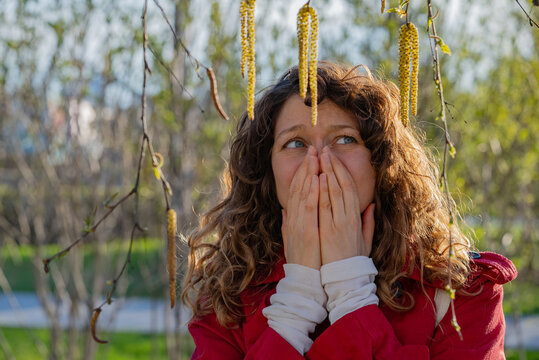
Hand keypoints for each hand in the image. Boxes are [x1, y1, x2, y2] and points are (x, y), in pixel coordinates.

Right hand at [282, 146, 320, 268]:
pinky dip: (312, 191)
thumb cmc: (303, 263)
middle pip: (298, 187)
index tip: (309, 158)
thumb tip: (284, 211)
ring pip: (303, 192)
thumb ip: (288, 225)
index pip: (296, 191)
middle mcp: (294, 219)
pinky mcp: (307, 231)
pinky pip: (310, 207)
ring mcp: (299, 224)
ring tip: (315, 156)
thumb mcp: (292, 240)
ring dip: (309, 173)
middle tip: (313, 149)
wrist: (304, 282)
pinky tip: (317, 178)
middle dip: (306, 167)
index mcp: (293, 220)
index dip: (302, 173)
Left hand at [318, 147, 374, 263]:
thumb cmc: (353, 261)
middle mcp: (348, 217)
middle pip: (341, 185)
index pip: (349, 188)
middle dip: (332, 165)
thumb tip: (371, 206)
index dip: (341, 170)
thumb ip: (368, 222)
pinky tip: (319, 178)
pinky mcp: (329, 231)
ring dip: (326, 173)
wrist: (345, 280)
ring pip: (334, 192)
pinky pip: (326, 207)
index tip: (332, 157)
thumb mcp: (365, 240)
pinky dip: (323, 191)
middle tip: (324, 149)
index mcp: (355, 218)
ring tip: (319, 156)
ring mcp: (338, 223)